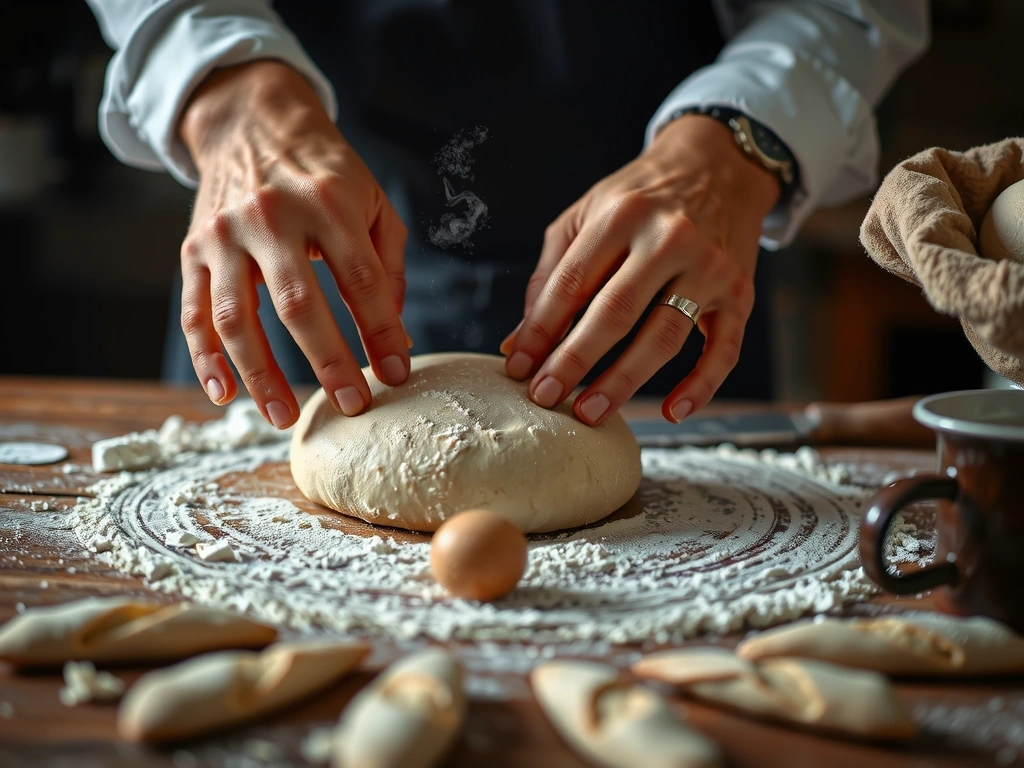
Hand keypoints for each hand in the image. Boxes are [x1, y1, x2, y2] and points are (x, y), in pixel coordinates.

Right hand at [178, 61, 408, 427]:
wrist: (252, 123)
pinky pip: (195, 314)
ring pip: (238, 318)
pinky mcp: (193, 250)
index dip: (381, 332)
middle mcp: (271, 217)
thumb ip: (387, 267)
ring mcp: (225, 235)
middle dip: (329, 362)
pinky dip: (206, 359)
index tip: (397, 374)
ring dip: (261, 375)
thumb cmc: (326, 174)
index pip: (361, 280)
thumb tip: (396, 339)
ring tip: (285, 417)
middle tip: (352, 406)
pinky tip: (225, 394)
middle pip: (298, 304)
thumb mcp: (372, 202)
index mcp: (328, 202)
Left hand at [501, 114, 779, 423]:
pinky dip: (701, 386)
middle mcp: (669, 239)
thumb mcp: (586, 215)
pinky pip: (724, 349)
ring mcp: (709, 268)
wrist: (720, 165)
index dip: (541, 329)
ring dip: (624, 380)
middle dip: (575, 361)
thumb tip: (520, 343)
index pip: (573, 282)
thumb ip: (551, 275)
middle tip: (545, 397)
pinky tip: (673, 412)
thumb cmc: (640, 197)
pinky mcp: (740, 293)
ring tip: (589, 412)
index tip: (519, 366)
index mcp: (622, 215)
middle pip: (616, 312)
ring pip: (664, 336)